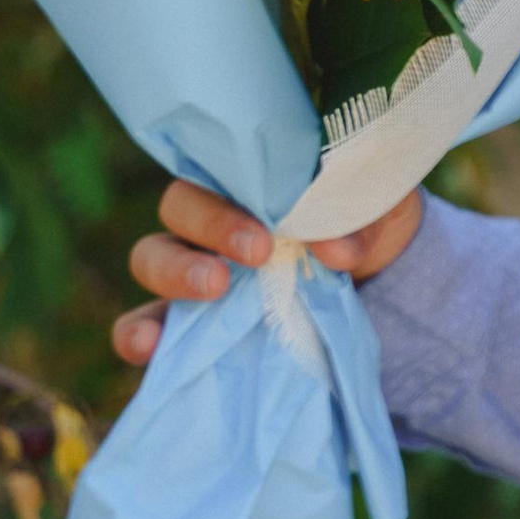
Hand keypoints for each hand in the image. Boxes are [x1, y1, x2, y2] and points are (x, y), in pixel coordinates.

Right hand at [111, 178, 421, 369]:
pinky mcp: (190, 321)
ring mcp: (193, 266)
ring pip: (153, 257)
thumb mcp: (375, 211)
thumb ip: (357, 222)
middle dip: (210, 231)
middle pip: (180, 210)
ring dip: (172, 275)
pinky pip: (146, 323)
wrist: (379, 275)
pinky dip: (140, 334)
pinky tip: (148, 347)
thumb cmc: (363, 222)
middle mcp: (211, 218)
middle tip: (256, 257)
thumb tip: (337, 251)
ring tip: (210, 292)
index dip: (232, 200)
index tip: (268, 237)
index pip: (217, 170)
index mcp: (249, 179)